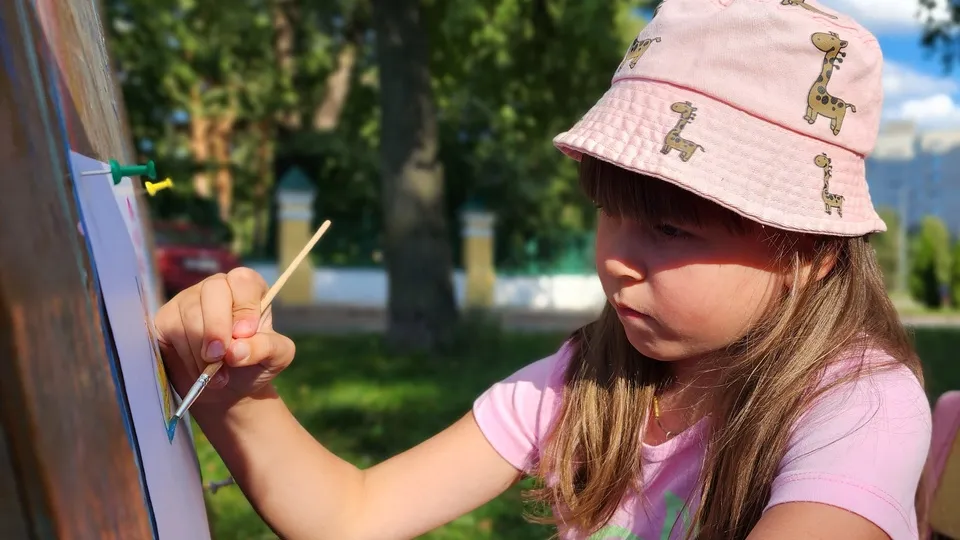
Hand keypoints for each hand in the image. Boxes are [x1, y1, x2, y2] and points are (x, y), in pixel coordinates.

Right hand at [155, 267, 295, 410]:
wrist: (225, 391)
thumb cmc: (252, 365)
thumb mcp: (275, 358)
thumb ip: (268, 348)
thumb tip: (238, 350)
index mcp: (248, 290)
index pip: (244, 280)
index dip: (244, 306)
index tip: (245, 333)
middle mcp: (218, 288)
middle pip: (213, 289)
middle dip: (217, 327)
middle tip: (221, 357)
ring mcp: (189, 300)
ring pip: (191, 312)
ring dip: (203, 350)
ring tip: (216, 373)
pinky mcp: (166, 318)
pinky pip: (172, 328)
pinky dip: (187, 355)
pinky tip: (199, 370)